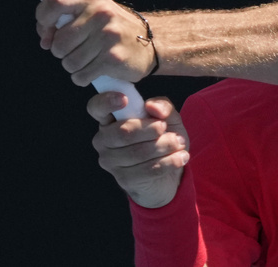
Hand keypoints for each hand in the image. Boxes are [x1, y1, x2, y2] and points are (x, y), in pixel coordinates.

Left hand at [36, 0, 156, 85]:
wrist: (150, 42)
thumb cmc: (111, 27)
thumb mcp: (92, 9)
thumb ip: (65, 16)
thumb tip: (45, 38)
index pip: (55, 2)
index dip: (44, 19)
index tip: (48, 32)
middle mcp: (100, 13)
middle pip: (59, 42)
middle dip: (60, 52)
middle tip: (74, 49)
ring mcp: (108, 35)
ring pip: (68, 62)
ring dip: (73, 66)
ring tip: (87, 59)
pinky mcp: (113, 58)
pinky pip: (81, 76)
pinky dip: (83, 77)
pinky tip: (94, 70)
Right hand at [89, 92, 189, 208]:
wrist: (168, 172)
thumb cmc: (161, 138)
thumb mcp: (167, 118)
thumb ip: (162, 106)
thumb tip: (152, 106)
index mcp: (109, 119)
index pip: (96, 107)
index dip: (106, 101)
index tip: (125, 99)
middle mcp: (103, 140)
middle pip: (122, 132)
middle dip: (149, 129)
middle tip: (165, 128)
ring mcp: (111, 162)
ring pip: (137, 152)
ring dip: (163, 146)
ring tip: (180, 143)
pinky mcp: (124, 179)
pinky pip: (147, 170)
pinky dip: (168, 162)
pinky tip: (181, 157)